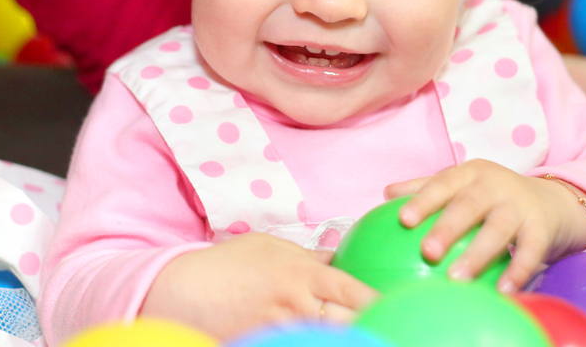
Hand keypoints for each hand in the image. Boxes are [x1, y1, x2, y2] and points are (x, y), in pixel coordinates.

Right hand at [142, 233, 376, 340]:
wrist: (184, 292)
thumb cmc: (228, 265)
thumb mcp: (270, 248)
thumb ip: (308, 257)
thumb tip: (338, 259)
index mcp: (302, 274)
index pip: (353, 290)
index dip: (380, 301)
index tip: (401, 305)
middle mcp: (298, 304)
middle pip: (349, 322)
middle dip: (372, 325)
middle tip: (394, 325)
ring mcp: (282, 329)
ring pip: (327, 338)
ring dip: (347, 336)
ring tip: (371, 335)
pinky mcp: (266, 343)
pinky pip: (299, 345)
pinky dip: (314, 342)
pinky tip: (325, 341)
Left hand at [384, 160, 585, 293]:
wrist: (551, 200)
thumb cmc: (492, 195)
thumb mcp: (462, 183)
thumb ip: (426, 186)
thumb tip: (386, 193)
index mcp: (470, 173)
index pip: (442, 183)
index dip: (423, 199)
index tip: (403, 220)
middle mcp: (495, 185)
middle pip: (469, 205)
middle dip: (448, 227)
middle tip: (427, 251)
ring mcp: (520, 205)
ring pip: (498, 230)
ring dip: (478, 255)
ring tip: (457, 279)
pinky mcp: (542, 228)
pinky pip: (530, 252)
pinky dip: (518, 271)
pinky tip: (503, 291)